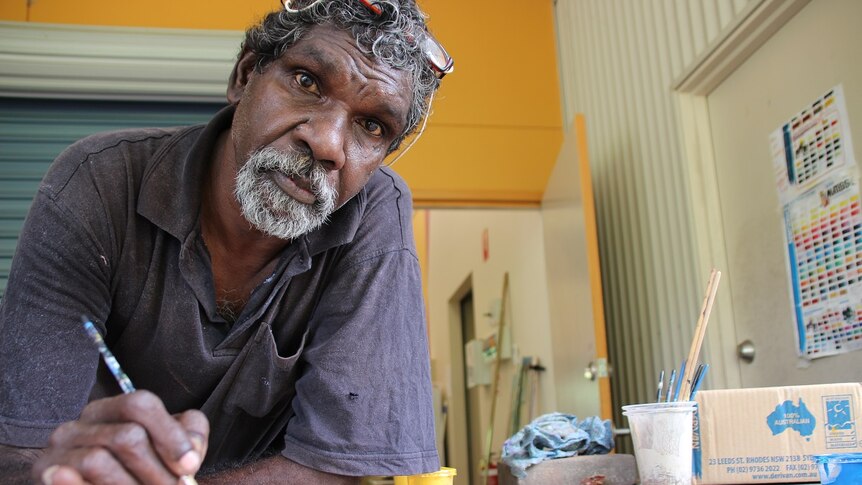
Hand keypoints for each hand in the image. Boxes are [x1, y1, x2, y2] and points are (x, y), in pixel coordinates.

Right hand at [32, 390, 208, 484]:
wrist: (100, 484)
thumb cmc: (138, 470)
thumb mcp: (166, 447)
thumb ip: (189, 438)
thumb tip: (191, 453)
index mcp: (111, 409)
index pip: (140, 404)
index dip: (170, 435)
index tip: (190, 467)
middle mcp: (80, 423)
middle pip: (127, 436)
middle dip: (157, 471)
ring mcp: (57, 450)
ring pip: (98, 461)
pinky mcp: (46, 474)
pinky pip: (71, 482)